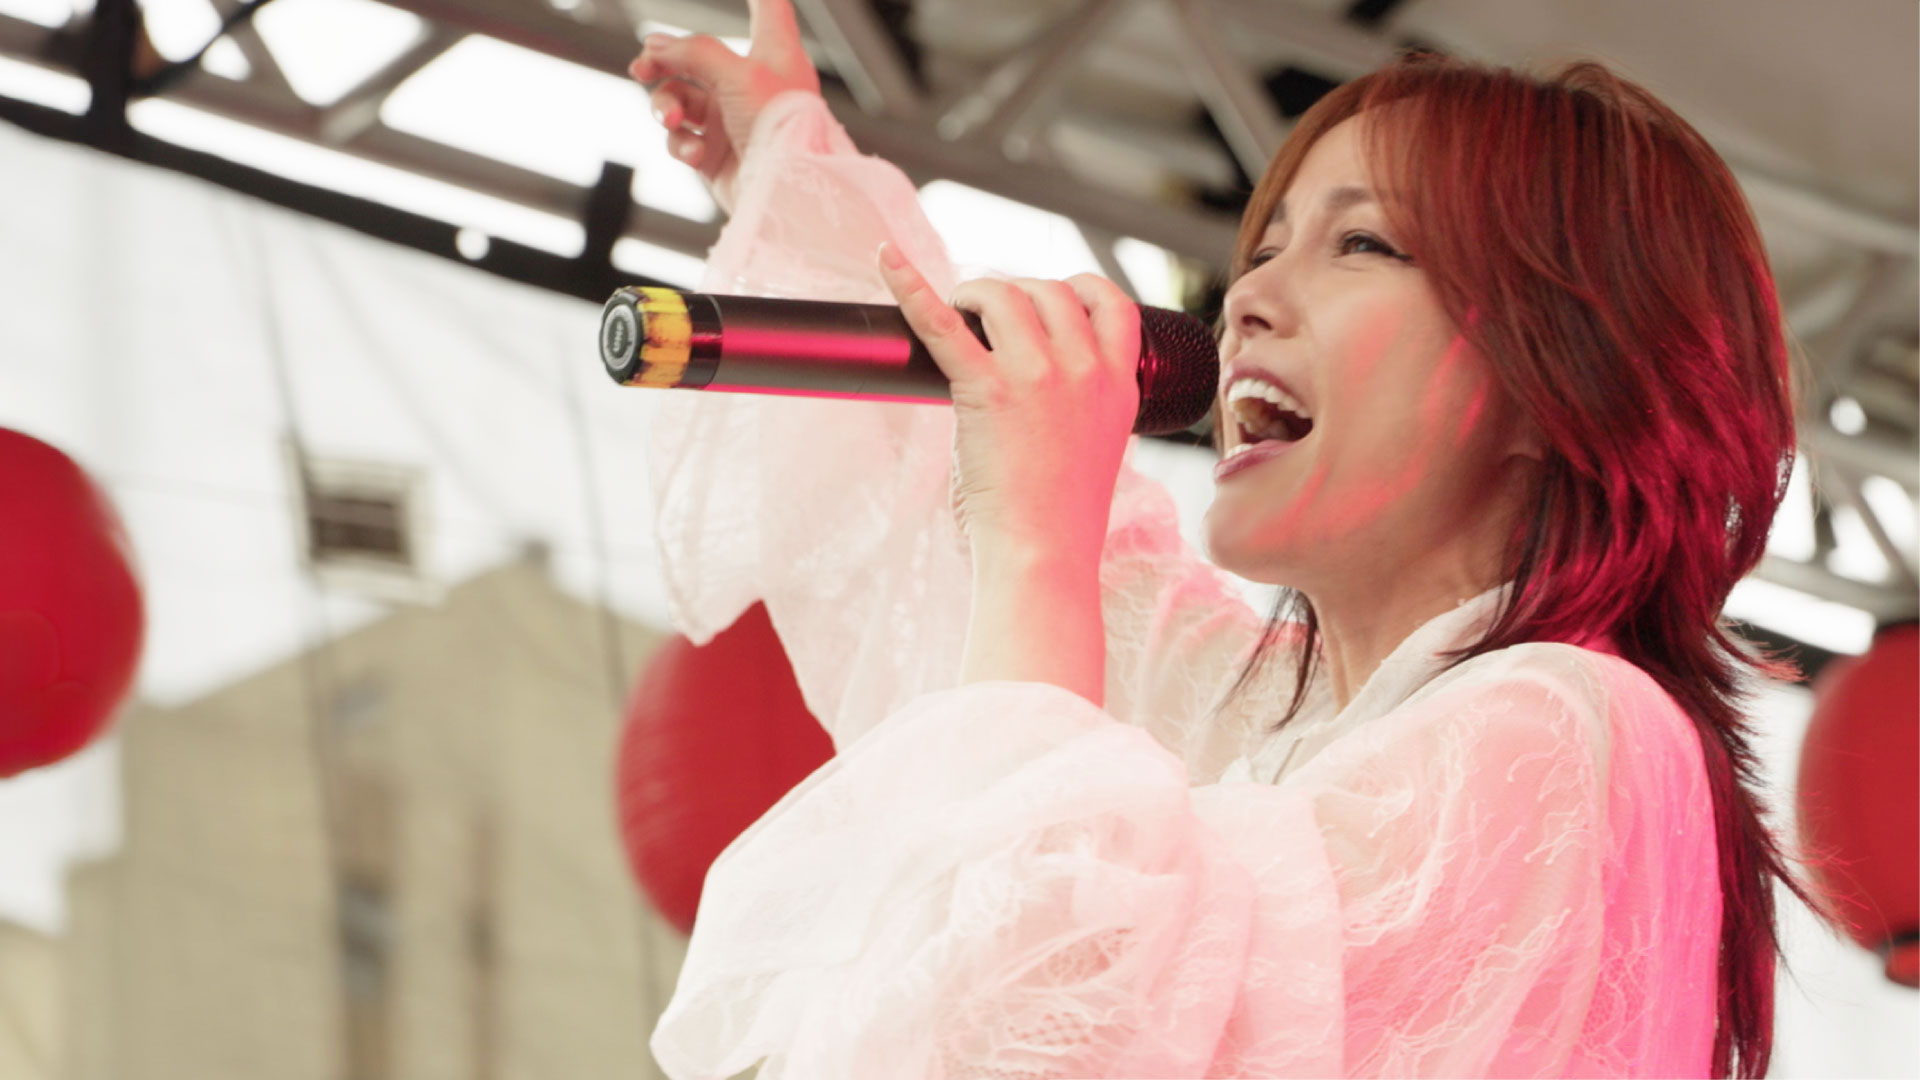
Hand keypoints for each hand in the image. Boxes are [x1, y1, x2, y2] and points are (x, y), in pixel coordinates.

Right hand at [628, 0, 821, 212]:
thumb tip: (656, 45)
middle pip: (695, 57)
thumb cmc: (781, 130)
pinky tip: (696, 153)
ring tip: (672, 119)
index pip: (769, 9)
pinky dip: (682, 144)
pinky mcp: (715, 155)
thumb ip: (694, 52)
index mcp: (774, 56)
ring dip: (666, 106)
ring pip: (679, 99)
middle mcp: (751, 85)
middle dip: (663, 60)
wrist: (785, 196)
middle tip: (642, 67)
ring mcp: (730, 120)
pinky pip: (682, 139)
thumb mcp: (739, 73)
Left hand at [876, 243, 1140, 566]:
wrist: (1044, 553)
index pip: (1113, 303)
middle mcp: (1084, 370)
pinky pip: (941, 322)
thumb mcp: (1099, 448)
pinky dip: (910, 284)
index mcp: (1119, 385)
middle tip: (985, 318)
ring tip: (958, 314)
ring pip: (1003, 294)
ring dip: (975, 294)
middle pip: (1049, 290)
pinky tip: (887, 261)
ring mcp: (1039, 375)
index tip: (1053, 297)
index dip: (1079, 288)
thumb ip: (1083, 406)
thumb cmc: (1061, 516)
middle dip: (1014, 293)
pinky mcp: (987, 389)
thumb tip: (1039, 382)